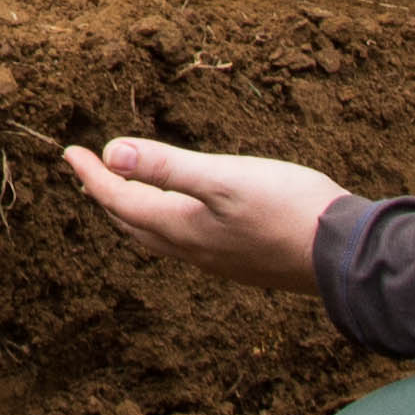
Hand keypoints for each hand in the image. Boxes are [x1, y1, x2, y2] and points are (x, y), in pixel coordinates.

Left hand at [60, 140, 344, 290]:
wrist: (343, 255)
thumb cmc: (287, 208)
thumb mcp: (223, 177)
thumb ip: (167, 166)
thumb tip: (111, 154)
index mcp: (181, 229)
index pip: (120, 200)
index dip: (92, 175)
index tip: (70, 152)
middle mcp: (193, 251)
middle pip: (134, 223)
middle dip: (107, 196)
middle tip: (88, 173)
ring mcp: (218, 261)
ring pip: (160, 237)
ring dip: (136, 212)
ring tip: (127, 191)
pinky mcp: (243, 262)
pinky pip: (187, 243)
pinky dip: (168, 223)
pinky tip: (185, 214)